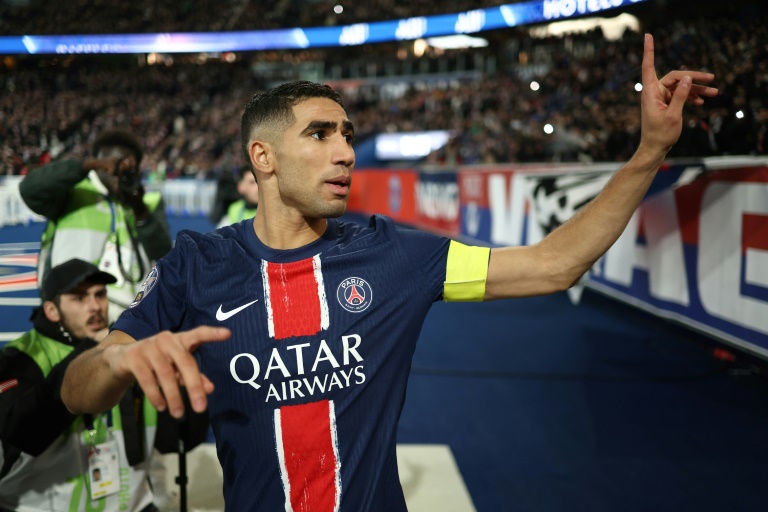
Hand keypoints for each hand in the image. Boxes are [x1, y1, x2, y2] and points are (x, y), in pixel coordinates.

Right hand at [105, 326, 230, 417]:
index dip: (213, 334)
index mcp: (181, 339)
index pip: (199, 333)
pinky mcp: (133, 357)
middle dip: (194, 386)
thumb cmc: (159, 362)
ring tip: (179, 413)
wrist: (122, 358)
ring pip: (166, 373)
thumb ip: (195, 377)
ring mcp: (149, 346)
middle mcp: (166, 339)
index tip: (228, 334)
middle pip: (185, 362)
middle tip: (201, 408)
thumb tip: (210, 389)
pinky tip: (161, 407)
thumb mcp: (177, 368)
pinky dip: (155, 395)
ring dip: (173, 396)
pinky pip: (147, 379)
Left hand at [640, 33, 717, 152]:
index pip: (649, 67)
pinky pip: (679, 95)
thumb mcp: (674, 115)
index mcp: (651, 92)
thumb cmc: (660, 134)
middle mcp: (654, 92)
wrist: (655, 149)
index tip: (647, 36)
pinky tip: (701, 102)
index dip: (649, 51)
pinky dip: (690, 97)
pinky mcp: (665, 103)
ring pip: (680, 86)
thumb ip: (681, 96)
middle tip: (712, 79)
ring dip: (696, 89)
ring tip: (713, 93)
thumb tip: (687, 77)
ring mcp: (660, 97)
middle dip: (694, 77)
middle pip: (676, 77)